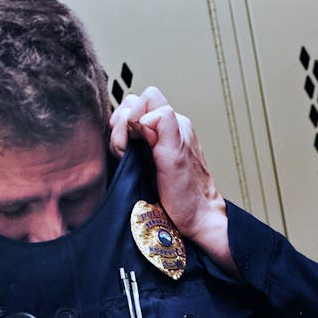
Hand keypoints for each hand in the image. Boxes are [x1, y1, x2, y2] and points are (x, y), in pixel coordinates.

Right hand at [109, 86, 235, 274]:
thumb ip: (165, 125)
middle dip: (122, 125)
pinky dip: (123, 146)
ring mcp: (158, 141)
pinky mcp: (150, 154)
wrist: (197, 219)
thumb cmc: (188, 195)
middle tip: (127, 151)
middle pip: (132, 106)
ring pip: (128, 121)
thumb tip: (146, 115)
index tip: (135, 141)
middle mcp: (166, 129)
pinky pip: (130, 137)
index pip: (144, 98)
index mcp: (175, 124)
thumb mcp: (175, 156)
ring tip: (127, 157)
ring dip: (121, 136)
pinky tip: (129, 162)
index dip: (133, 116)